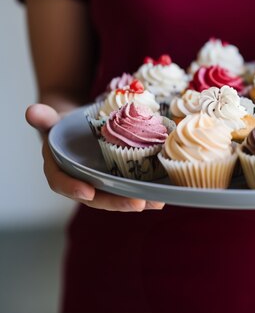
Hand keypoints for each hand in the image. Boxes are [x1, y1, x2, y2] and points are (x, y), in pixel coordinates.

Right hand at [25, 103, 164, 211]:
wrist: (76, 126)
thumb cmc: (64, 124)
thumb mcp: (53, 118)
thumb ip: (43, 117)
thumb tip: (33, 111)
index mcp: (59, 169)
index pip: (61, 183)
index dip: (73, 189)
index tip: (88, 193)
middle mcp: (80, 181)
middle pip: (96, 197)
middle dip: (117, 202)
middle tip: (137, 203)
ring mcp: (100, 182)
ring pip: (116, 197)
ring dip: (137, 202)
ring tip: (157, 203)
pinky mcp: (116, 180)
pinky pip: (129, 190)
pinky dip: (145, 194)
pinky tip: (162, 196)